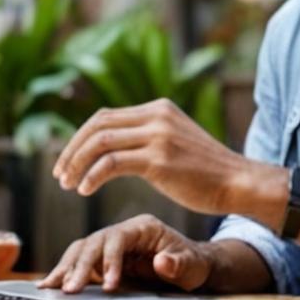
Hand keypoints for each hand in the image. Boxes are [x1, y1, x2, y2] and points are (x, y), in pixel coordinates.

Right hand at [37, 214, 211, 292]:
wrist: (192, 266)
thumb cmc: (192, 264)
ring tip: (50, 288)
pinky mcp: (104, 259)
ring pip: (82, 250)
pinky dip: (66, 272)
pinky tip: (50, 285)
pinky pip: (80, 262)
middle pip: (94, 242)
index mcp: (142, 227)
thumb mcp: (192, 266)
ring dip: (66, 268)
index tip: (108, 285)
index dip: (109, 260)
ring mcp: (112, 244)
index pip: (117, 238)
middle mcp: (123, 232)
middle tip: (69, 290)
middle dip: (79, 266)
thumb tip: (162, 263)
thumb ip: (177, 264)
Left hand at [53, 99, 285, 221]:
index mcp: (158, 108)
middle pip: (97, 125)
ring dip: (77, 164)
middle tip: (59, 174)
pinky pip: (111, 164)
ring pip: (100, 143)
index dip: (80, 138)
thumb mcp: (176, 142)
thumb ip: (149, 137)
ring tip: (68, 185)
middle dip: (71, 150)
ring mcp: (158, 136)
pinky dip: (92, 176)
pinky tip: (85, 190)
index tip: (68, 161)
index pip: (105, 116)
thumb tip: (118, 148)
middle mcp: (156, 116)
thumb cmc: (208, 172)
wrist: (239, 183)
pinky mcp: (159, 159)